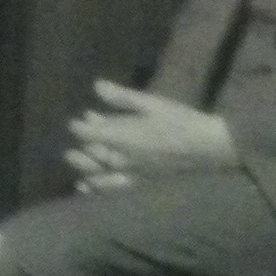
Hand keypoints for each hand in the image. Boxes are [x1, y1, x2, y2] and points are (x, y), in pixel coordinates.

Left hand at [65, 80, 239, 191]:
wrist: (206, 147)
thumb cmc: (180, 121)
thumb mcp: (151, 103)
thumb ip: (122, 97)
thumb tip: (96, 86)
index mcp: (124, 136)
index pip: (93, 133)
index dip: (80, 128)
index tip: (73, 122)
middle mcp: (123, 158)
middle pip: (93, 157)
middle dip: (80, 151)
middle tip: (69, 149)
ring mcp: (131, 173)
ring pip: (100, 175)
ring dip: (85, 169)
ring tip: (74, 163)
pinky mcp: (141, 184)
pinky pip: (113, 190)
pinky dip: (97, 188)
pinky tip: (86, 187)